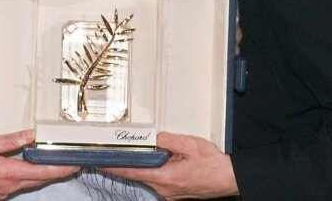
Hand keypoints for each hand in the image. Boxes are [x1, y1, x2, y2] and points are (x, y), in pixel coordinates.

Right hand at [0, 129, 77, 198]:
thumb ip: (11, 140)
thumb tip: (31, 135)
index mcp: (7, 172)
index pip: (41, 171)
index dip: (60, 169)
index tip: (73, 165)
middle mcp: (7, 186)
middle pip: (39, 180)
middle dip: (56, 173)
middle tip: (70, 165)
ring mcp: (2, 193)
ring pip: (29, 184)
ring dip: (42, 176)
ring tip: (54, 166)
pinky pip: (17, 186)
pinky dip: (27, 178)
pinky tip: (28, 170)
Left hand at [103, 133, 237, 199]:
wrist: (230, 178)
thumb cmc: (213, 165)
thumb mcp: (189, 144)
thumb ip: (167, 139)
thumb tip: (154, 138)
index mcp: (165, 177)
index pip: (132, 171)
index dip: (114, 166)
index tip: (102, 162)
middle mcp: (165, 189)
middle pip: (140, 173)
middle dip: (135, 160)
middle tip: (127, 149)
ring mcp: (170, 193)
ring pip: (151, 176)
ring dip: (151, 164)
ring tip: (163, 153)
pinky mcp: (175, 192)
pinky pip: (160, 179)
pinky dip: (159, 169)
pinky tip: (169, 161)